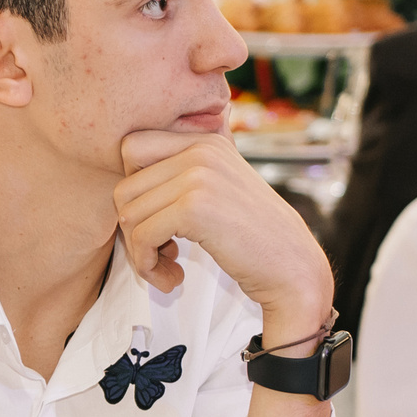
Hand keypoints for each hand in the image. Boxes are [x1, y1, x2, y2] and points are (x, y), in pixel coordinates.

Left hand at [114, 130, 331, 339]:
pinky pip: (141, 236)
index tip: (156, 219)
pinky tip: (174, 277)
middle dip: (132, 228)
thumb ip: (185, 172)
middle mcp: (200, 149)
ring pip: (128, 214)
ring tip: (167, 267)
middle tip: (158, 252)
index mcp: (205, 139)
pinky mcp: (194, 208)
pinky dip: (148, 265)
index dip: (133, 190)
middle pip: (124, 186)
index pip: (131, 148)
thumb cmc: (253, 237)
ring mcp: (197, 175)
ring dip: (139, 253)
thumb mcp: (221, 187)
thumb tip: (126, 175)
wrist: (293, 268)